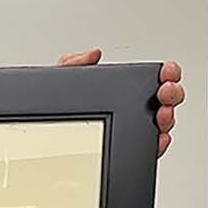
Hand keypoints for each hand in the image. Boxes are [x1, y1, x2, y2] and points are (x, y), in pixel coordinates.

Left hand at [58, 48, 184, 157]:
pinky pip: (148, 150)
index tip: (166, 72)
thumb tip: (91, 55)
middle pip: (163, 101)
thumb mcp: (58, 85)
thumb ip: (73, 66)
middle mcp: (130, 111)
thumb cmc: (51, 116)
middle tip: (165, 93)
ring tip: (161, 115)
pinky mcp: (126, 153)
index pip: (150, 80)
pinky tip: (157, 139)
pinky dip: (157, 145)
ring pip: (160, 125)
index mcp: (119, 91)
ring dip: (167, 119)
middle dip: (171, 94)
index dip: (165, 73)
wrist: (35, 144)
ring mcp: (130, 132)